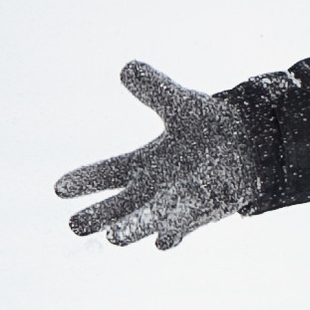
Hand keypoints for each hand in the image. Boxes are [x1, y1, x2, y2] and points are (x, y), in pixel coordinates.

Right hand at [54, 60, 257, 247]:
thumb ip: (154, 89)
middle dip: (97, 215)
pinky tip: (162, 242)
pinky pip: (180, 230)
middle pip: (118, 206)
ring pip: (144, 222)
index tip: (58, 188)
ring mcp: (173, 205)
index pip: (108, 173)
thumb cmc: (211, 125)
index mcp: (144, 162)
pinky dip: (171, 236)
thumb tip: (127, 67)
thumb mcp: (181, 104)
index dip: (85, 180)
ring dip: (130, 230)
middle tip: (74, 226)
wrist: (250, 145)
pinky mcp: (196, 216)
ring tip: (113, 238)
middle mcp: (153, 188)